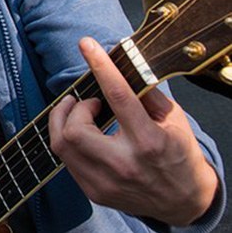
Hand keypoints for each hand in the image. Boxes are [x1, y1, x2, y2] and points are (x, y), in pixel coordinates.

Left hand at [48, 37, 218, 224]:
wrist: (184, 201)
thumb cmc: (179, 154)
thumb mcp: (173, 120)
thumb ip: (146, 93)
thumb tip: (122, 63)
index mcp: (149, 141)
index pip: (118, 96)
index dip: (100, 66)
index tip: (87, 45)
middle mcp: (124, 164)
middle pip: (75, 129)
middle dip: (74, 107)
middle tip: (88, 102)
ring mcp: (106, 182)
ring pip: (61, 145)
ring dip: (63, 121)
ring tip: (79, 113)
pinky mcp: (94, 192)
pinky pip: (65, 159)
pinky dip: (68, 140)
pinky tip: (82, 135)